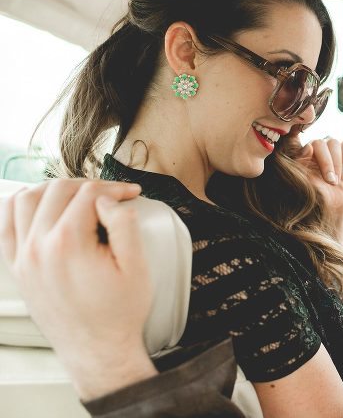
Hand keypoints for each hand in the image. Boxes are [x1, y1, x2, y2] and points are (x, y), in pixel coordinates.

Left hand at [0, 179, 157, 398]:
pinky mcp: (18, 268)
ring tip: (78, 196)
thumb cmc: (118, 312)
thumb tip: (109, 200)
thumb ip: (124, 224)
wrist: (98, 349)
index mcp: (68, 245)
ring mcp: (23, 258)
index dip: (115, 188)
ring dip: (54, 190)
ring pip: (27, 199)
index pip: (89, 194)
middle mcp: (38, 248)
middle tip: (110, 194)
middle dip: (89, 186)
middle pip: (57, 191)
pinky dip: (22, 206)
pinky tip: (42, 207)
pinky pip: (7, 223)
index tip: (130, 194)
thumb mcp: (137, 266)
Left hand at [285, 129, 342, 217]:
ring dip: (337, 163)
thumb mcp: (307, 182)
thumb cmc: (316, 194)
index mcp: (300, 154)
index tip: (306, 148)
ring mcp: (329, 149)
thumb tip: (309, 146)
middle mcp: (313, 148)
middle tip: (330, 181)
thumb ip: (304, 164)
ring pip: (334, 143)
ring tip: (336, 180)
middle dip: (327, 163)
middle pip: (320, 143)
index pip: (294, 137)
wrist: (333, 203)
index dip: (297, 133)